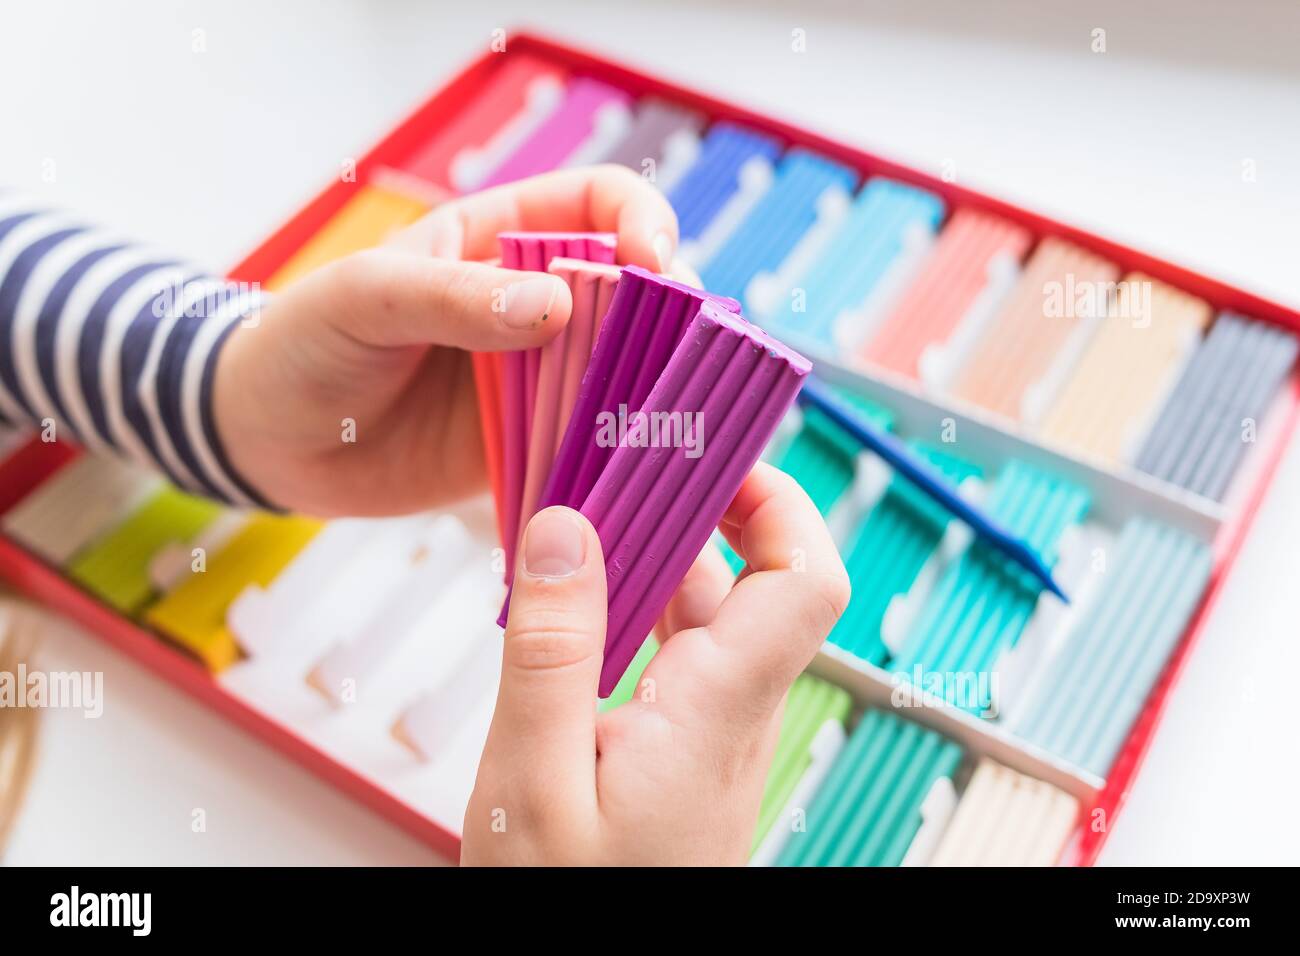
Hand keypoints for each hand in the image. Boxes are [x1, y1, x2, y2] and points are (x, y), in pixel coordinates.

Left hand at [214, 166, 678, 515]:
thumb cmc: (304, 340)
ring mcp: (538, 380)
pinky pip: (589, 449)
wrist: (263, 438)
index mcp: (504, 239)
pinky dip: (618, 462)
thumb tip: (557, 308)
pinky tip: (639, 480)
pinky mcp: (529, 446)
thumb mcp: (368, 297)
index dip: (643, 223)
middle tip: (682, 364)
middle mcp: (535, 306)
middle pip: (636, 297)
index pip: (601, 206)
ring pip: (625, 377)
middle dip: (672, 323)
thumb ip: (455, 297)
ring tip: (681, 429)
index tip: (653, 266)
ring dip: (657, 400)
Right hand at [461, 463, 850, 865]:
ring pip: (701, 620)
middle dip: (690, 512)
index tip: (718, 452)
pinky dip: (625, 614)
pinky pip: (667, 660)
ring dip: (650, 562)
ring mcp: (704, 739)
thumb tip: (564, 528)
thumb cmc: (572, 910)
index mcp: (714, 712)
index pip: (804, 581)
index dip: (780, 503)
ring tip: (579, 523)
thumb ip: (552, 651)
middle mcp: (728, 717)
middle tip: (620, 465)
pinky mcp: (674, 757)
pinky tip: (570, 608)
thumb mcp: (533, 782)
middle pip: (745, 584)